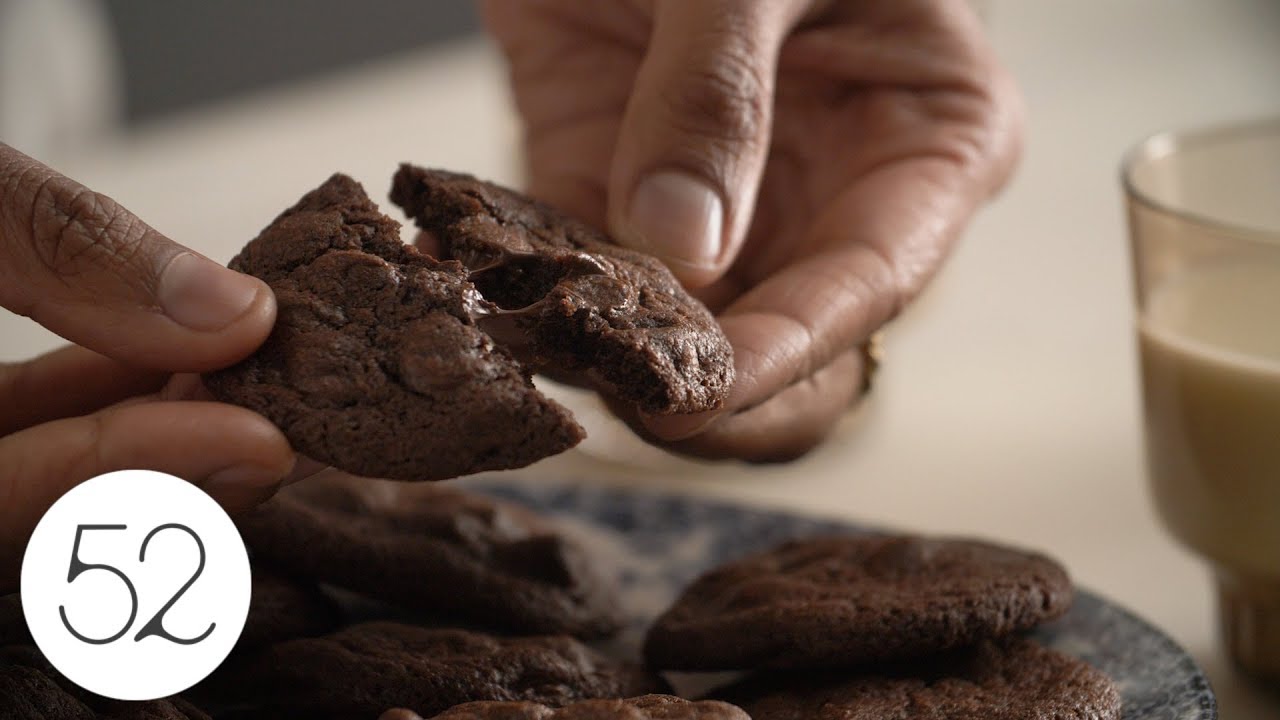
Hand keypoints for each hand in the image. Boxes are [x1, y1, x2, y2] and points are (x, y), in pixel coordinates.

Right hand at [0, 143, 295, 590]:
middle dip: (159, 468)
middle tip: (272, 412)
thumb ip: (55, 244)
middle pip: (18, 522)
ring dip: (136, 427)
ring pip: (17, 478)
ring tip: (234, 371)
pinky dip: (85, 393)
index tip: (258, 440)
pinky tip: (159, 348)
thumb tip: (228, 311)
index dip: (127, 480)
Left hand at [481, 0, 1020, 459]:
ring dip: (621, 356)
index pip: (869, 281)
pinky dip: (549, 304)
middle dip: (711, 382)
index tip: (702, 396)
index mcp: (926, 139)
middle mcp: (834, 195)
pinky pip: (591, 278)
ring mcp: (726, 206)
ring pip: (688, 333)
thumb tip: (683, 241)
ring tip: (553, 360)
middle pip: (790, 343)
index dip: (787, 351)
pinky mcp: (622, 193)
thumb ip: (719, 92)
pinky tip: (504, 312)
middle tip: (625, 398)